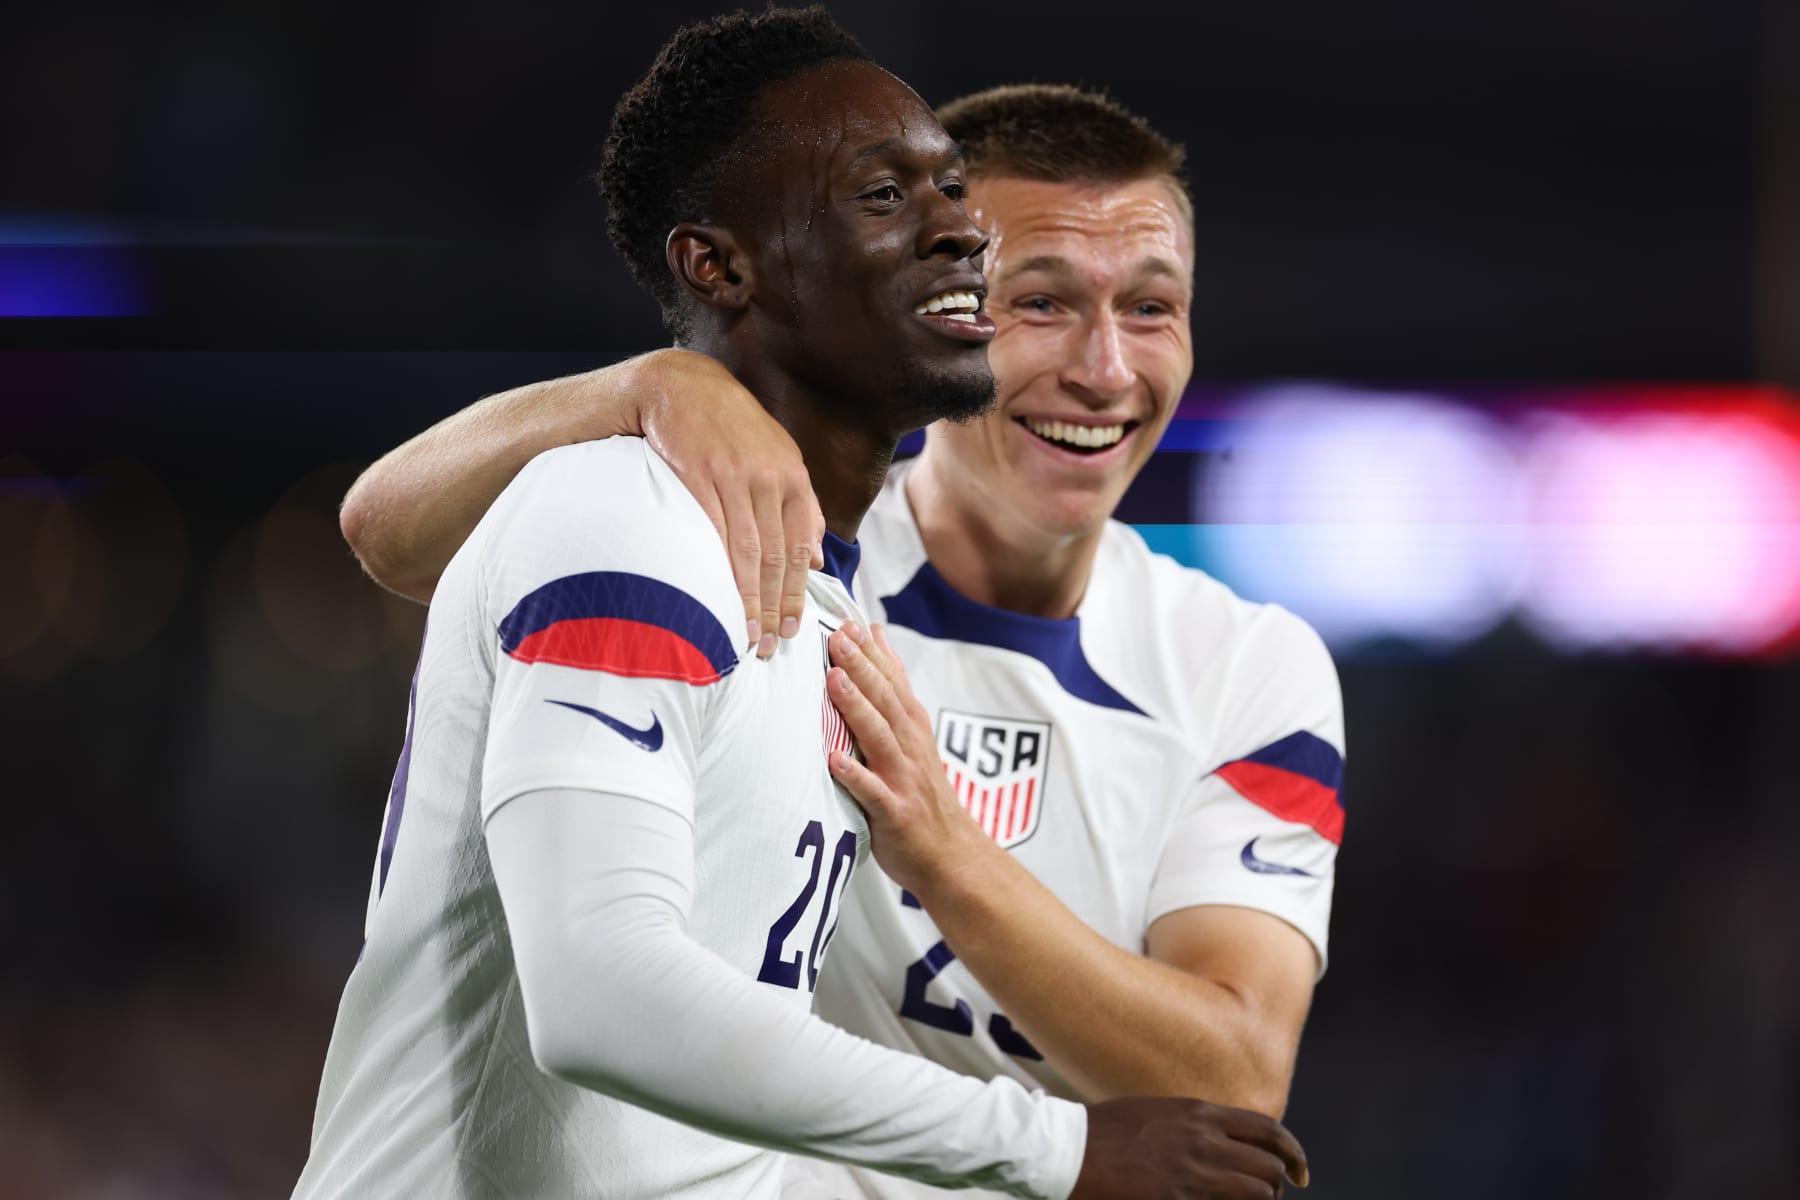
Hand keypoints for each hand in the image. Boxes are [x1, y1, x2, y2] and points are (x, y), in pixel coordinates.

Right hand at [633, 349, 823, 658]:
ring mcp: (734, 476)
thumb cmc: (730, 427)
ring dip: (750, 599)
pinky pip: (713, 531)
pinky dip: (718, 570)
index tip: (793, 628)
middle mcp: (769, 477)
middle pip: (776, 556)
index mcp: (792, 475)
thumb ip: (802, 506)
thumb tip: (818, 557)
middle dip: (775, 605)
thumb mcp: (778, 456)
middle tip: (770, 645)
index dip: (797, 592)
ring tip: (748, 635)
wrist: (680, 386)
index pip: (800, 546)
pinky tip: (718, 597)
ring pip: (748, 550)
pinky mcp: (699, 474)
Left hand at [825, 622, 991, 896]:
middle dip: (862, 667)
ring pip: (879, 738)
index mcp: (912, 730)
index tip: (851, 623)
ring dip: (857, 708)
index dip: (873, 653)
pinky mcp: (894, 813)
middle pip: (886, 701)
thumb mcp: (914, 735)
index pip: (893, 683)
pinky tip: (835, 761)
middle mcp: (910, 749)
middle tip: (838, 637)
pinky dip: (856, 777)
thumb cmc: (924, 794)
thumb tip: (878, 638)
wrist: (953, 855)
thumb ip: (893, 689)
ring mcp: (903, 780)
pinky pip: (873, 793)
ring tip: (835, 681)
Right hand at [1073, 1097, 1308, 1199]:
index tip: (1299, 1170)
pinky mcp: (1179, 1198)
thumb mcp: (1158, 1111)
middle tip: (1273, 1195)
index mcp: (1199, 1113)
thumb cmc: (1106, 1131)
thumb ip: (1195, 1124)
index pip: (1268, 1129)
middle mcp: (1204, 1140)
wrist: (1070, 1150)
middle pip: (1270, 1166)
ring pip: (1259, 1192)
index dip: (1292, 1152)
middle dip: (1278, 1185)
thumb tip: (1222, 1137)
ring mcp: (1194, 1172)